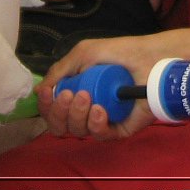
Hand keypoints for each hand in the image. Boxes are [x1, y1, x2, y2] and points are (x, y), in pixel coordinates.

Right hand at [37, 35, 165, 140]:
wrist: (149, 57)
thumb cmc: (118, 53)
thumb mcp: (84, 54)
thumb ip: (60, 71)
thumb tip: (40, 90)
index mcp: (75, 94)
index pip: (52, 110)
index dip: (46, 106)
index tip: (48, 94)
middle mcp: (86, 111)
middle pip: (60, 126)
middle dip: (59, 113)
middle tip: (69, 95)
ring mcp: (103, 121)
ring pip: (78, 132)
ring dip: (77, 115)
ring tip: (88, 96)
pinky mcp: (119, 129)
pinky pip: (100, 136)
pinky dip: (95, 124)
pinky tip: (99, 110)